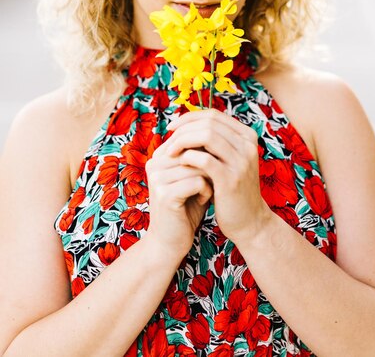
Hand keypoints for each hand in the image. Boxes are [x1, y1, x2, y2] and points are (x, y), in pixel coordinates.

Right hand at [145, 137, 213, 256]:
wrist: (171, 242)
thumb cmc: (187, 207)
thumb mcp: (192, 176)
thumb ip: (200, 156)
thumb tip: (219, 133)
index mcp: (159, 155)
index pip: (190, 138)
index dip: (207, 153)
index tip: (210, 170)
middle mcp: (154, 163)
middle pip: (194, 150)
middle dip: (209, 166)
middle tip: (211, 182)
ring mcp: (157, 178)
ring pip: (198, 165)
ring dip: (210, 179)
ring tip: (205, 192)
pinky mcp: (165, 194)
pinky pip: (197, 181)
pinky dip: (206, 191)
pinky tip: (202, 201)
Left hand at [164, 109, 270, 242]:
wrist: (249, 222)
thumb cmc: (231, 189)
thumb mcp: (228, 160)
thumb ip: (215, 142)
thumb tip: (185, 124)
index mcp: (247, 136)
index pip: (214, 115)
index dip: (189, 117)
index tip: (172, 127)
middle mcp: (247, 145)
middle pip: (209, 122)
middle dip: (183, 129)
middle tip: (168, 140)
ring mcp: (241, 161)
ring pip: (206, 135)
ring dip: (183, 141)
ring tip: (169, 152)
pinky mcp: (230, 179)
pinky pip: (204, 159)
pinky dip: (188, 157)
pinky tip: (179, 164)